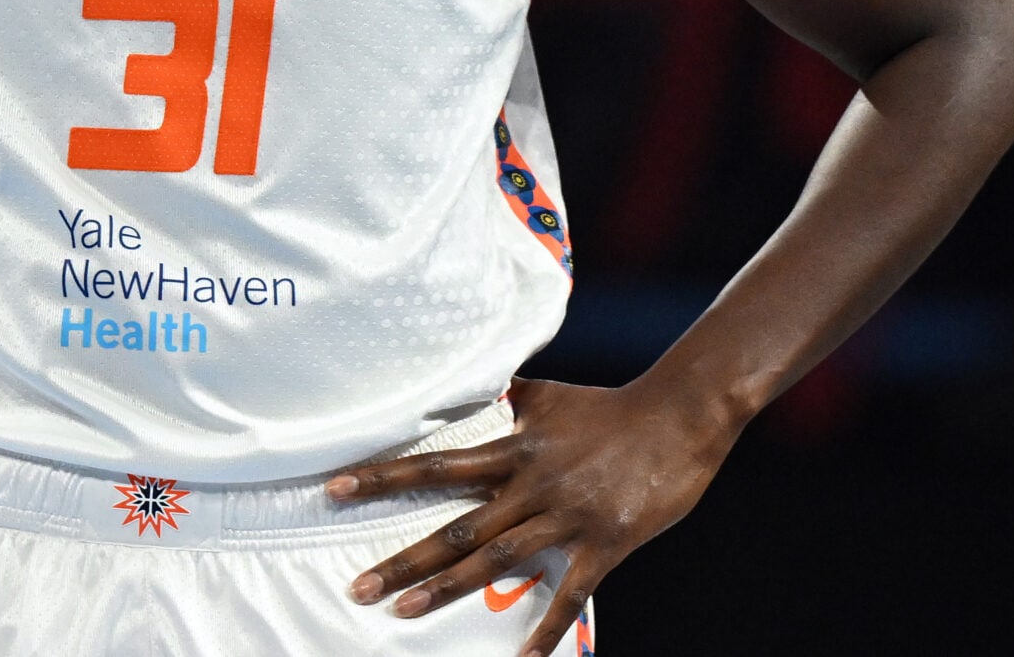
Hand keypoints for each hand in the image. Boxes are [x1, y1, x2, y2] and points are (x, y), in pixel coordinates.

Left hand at [325, 377, 736, 655]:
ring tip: (403, 613)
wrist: (677, 416)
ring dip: (448, 589)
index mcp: (512, 448)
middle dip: (404, 559)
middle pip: (456, 527)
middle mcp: (530, 485)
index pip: (435, 465)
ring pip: (496, 560)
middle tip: (357, 587)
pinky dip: (544, 629)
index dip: (384, 477)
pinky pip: (568, 594)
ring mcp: (565, 517)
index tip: (335, 489)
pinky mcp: (603, 544)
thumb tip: (467, 383)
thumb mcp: (546, 396)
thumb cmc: (609, 407)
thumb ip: (504, 398)